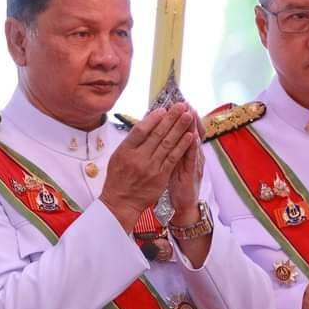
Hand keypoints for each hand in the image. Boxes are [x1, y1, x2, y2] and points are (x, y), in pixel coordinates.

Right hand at [100, 103, 195, 231]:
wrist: (121, 202)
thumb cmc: (118, 178)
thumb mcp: (118, 156)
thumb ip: (131, 141)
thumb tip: (147, 123)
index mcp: (125, 151)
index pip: (140, 130)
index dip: (153, 118)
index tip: (163, 109)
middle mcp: (138, 158)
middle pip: (157, 134)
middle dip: (171, 118)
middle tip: (181, 106)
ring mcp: (151, 167)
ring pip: (168, 144)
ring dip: (180, 128)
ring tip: (188, 116)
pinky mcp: (161, 177)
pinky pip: (173, 158)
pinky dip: (182, 146)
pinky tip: (189, 136)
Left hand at [168, 103, 203, 220]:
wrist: (184, 205)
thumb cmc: (176, 184)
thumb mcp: (170, 164)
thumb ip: (168, 149)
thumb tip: (157, 133)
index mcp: (183, 151)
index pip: (184, 130)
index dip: (181, 117)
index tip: (178, 103)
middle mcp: (190, 154)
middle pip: (190, 131)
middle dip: (187, 117)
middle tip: (186, 102)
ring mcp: (193, 163)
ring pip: (193, 141)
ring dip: (193, 126)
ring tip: (191, 112)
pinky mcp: (192, 173)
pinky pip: (192, 158)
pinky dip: (192, 146)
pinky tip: (193, 136)